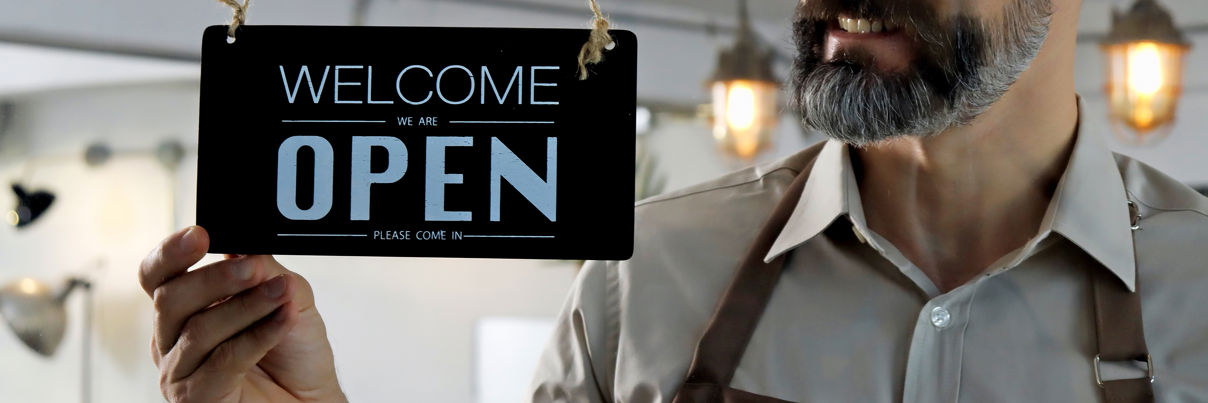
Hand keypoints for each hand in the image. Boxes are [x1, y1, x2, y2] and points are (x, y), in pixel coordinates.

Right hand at [138, 226, 346, 402]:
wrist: (313, 398)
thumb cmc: (295, 350)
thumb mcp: (288, 294)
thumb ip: (263, 268)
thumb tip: (241, 243)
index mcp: (185, 307)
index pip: (157, 275)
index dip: (171, 253)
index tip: (200, 235)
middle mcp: (173, 338)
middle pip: (171, 299)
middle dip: (217, 278)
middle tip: (255, 268)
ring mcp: (180, 371)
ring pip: (199, 330)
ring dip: (247, 307)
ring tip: (282, 295)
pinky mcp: (196, 397)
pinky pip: (223, 360)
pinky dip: (258, 336)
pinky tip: (283, 320)